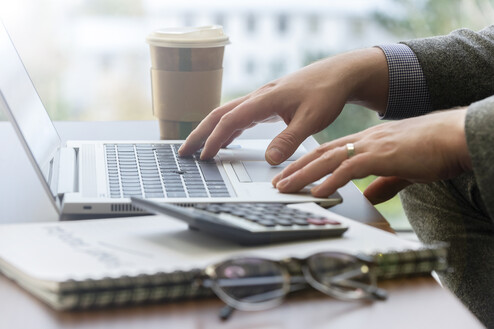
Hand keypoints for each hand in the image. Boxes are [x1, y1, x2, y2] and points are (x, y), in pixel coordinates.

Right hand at [178, 48, 388, 163]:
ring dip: (210, 131)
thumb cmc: (326, 93)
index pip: (230, 121)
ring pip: (227, 115)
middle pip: (219, 114)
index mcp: (264, 100)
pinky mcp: (266, 104)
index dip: (214, 139)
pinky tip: (225, 141)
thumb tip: (269, 160)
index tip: (203, 156)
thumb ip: (290, 140)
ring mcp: (260, 100)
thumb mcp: (312, 120)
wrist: (337, 74)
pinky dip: (227, 130)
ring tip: (198, 149)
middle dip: (199, 133)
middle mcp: (257, 98)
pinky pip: (239, 117)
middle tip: (183, 151)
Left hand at [272, 109, 472, 203]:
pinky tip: (317, 192)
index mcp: (365, 143)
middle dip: (296, 169)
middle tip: (277, 182)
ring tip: (284, 188)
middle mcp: (362, 142)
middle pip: (320, 154)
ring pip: (327, 160)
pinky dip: (330, 181)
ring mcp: (370, 147)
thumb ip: (384, 183)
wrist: (454, 136)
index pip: (327, 152)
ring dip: (303, 175)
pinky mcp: (381, 156)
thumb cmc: (431, 150)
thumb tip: (370, 196)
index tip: (290, 174)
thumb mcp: (401, 169)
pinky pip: (349, 169)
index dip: (306, 163)